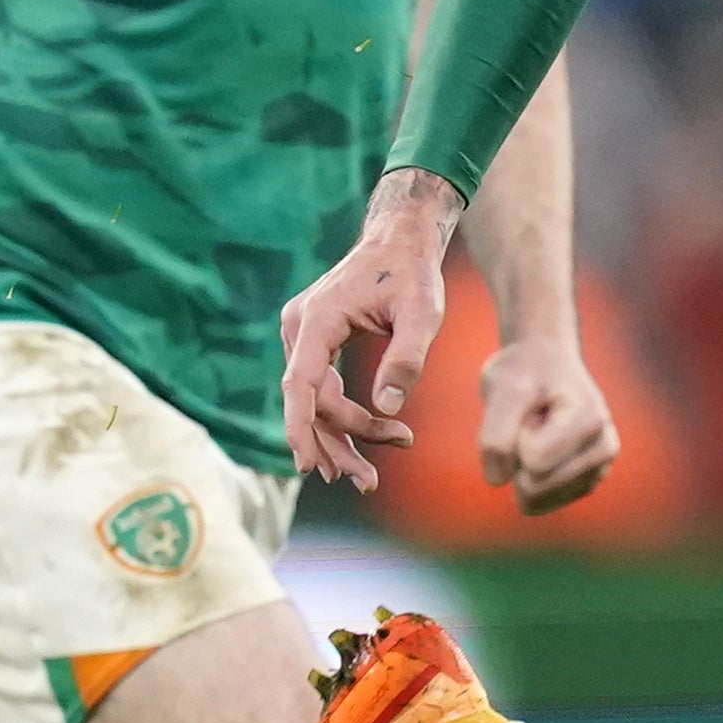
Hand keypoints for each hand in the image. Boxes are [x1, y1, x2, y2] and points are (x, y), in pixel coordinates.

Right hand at [281, 170, 463, 489]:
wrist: (400, 240)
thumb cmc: (414, 273)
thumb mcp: (423, 314)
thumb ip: (406, 360)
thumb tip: (387, 408)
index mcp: (319, 319)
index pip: (299, 383)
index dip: (301, 427)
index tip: (308, 466)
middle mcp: (300, 327)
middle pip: (308, 401)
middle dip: (336, 444)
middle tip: (368, 482)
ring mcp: (303, 334)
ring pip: (314, 400)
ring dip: (343, 435)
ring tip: (373, 473)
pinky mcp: (313, 341)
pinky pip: (320, 388)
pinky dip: (342, 415)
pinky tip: (372, 434)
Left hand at [476, 329, 620, 514]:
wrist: (544, 363)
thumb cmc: (525, 372)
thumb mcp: (503, 387)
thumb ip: (496, 434)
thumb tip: (498, 481)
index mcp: (590, 421)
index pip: (533, 460)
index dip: (515, 434)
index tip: (530, 406)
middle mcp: (603, 449)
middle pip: (532, 486)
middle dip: (516, 454)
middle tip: (530, 421)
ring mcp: (597, 471)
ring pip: (533, 501)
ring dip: (521, 467)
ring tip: (536, 433)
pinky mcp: (582, 486)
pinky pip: (536, 505)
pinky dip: (526, 480)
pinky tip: (540, 451)